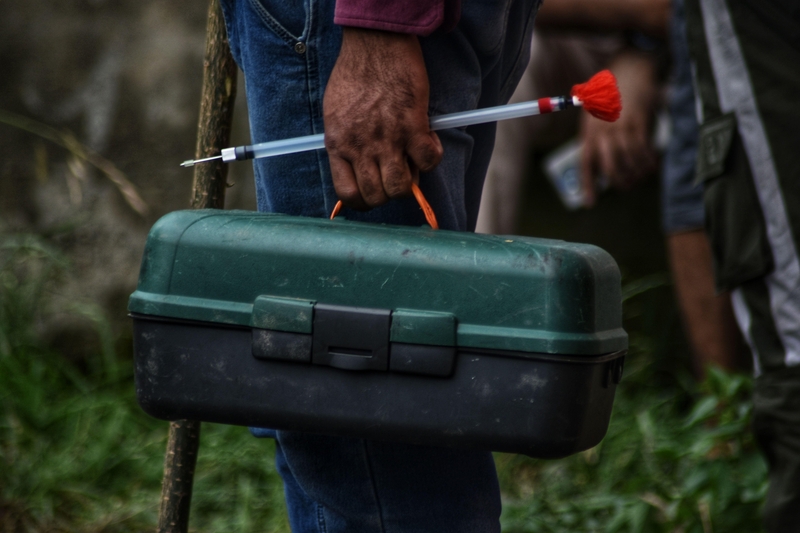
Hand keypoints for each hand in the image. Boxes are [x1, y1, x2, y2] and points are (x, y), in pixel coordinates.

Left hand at [323, 28, 442, 209]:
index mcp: (338, 144)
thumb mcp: (335, 113)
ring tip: (412, 162)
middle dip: (389, 192)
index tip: (373, 194)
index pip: (348, 194)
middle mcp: (361, 147)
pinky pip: (428, 161)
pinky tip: (428, 143)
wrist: (375, 44)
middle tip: (397, 175)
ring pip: (401, 186)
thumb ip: (344, 141)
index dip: (364, 202)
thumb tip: (354, 164)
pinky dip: (431, 158)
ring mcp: (387, 138)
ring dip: (410, 180)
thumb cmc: (355, 74)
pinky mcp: (413, 126)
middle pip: (377, 196)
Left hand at [579, 50, 658, 205]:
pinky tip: (652, 164)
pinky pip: (643, 149)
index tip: (589, 203)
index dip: (587, 184)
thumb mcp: (595, 115)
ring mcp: (620, 126)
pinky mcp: (639, 121)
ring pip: (628, 161)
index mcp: (589, 131)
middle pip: (609, 166)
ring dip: (637, 173)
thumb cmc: (612, 94)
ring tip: (642, 176)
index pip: (585, 162)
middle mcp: (602, 130)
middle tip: (627, 186)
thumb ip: (596, 138)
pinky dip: (648, 161)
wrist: (630, 69)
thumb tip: (601, 167)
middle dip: (619, 182)